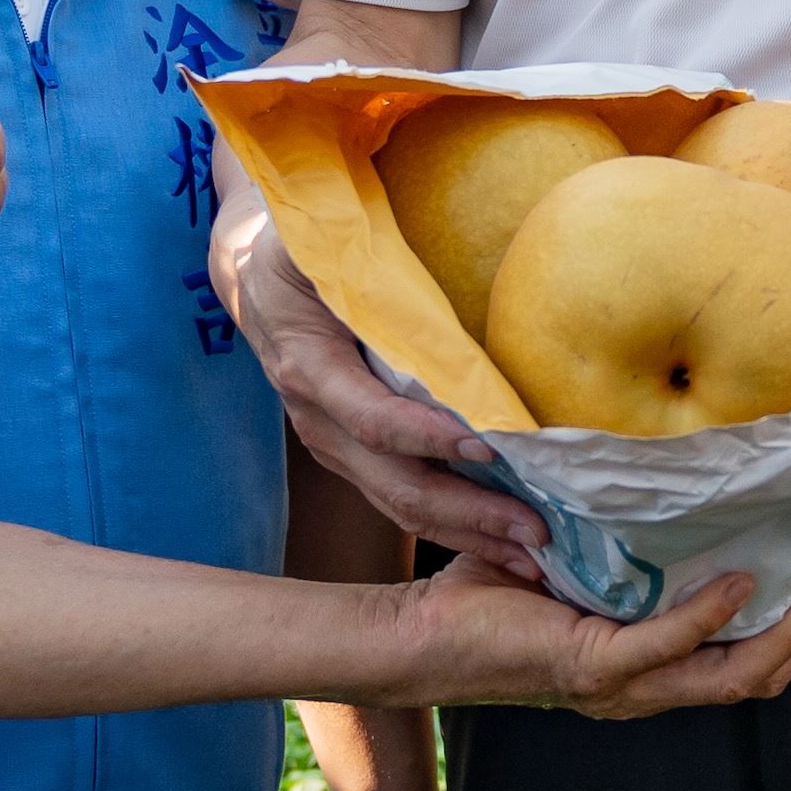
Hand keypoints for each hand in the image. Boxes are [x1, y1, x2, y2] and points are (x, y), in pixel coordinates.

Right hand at [219, 204, 549, 578]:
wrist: (254, 283)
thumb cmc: (297, 254)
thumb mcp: (311, 242)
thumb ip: (353, 251)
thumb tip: (414, 232)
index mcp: (311, 368)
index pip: (373, 418)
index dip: (428, 437)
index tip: (490, 445)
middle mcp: (320, 422)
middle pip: (397, 485)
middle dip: (469, 513)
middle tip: (536, 531)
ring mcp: (334, 449)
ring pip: (402, 508)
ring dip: (470, 535)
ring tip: (531, 558)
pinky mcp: (352, 460)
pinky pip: (403, 503)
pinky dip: (455, 528)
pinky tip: (501, 543)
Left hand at [386, 555, 790, 714]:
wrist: (416, 634)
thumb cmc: (484, 596)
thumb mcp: (570, 560)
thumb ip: (618, 541)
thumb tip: (657, 478)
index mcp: (643, 667)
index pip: (740, 662)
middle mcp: (641, 687)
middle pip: (756, 678)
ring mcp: (620, 685)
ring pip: (731, 675)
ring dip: (787, 630)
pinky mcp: (592, 667)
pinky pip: (668, 645)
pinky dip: (709, 615)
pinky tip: (741, 582)